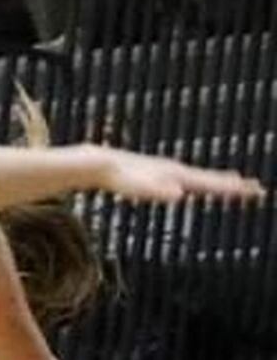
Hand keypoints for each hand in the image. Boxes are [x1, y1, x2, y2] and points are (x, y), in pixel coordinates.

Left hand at [99, 150, 264, 205]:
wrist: (100, 163)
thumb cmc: (116, 176)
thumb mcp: (136, 186)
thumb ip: (155, 191)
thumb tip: (178, 195)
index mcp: (175, 175)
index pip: (210, 182)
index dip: (231, 188)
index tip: (253, 190)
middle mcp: (175, 172)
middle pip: (211, 179)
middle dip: (234, 186)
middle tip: (258, 190)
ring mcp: (168, 174)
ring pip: (201, 179)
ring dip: (221, 184)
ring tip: (239, 185)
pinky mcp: (159, 178)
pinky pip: (187, 181)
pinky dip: (202, 184)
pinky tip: (199, 188)